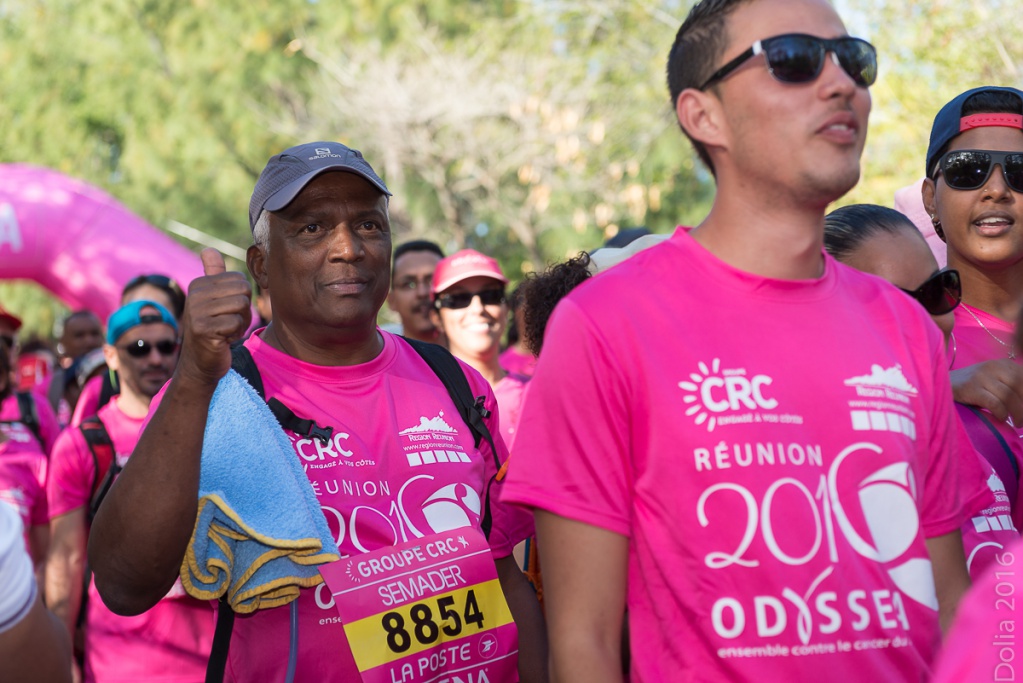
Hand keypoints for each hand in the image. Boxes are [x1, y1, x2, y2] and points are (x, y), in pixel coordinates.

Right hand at [177, 248, 252, 385]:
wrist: (200, 364)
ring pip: (241, 306)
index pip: (241, 280)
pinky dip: (234, 334)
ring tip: (225, 331)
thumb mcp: (212, 300)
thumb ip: (213, 275)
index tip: (227, 312)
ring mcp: (196, 312)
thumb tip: (208, 249)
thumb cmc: (213, 330)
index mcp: (199, 284)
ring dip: (240, 323)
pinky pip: (236, 324)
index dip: (242, 299)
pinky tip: (222, 340)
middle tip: (229, 323)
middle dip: (244, 311)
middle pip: (243, 291)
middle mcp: (195, 294)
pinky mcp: (203, 329)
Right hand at [950, 359, 1022, 424]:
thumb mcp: (994, 382)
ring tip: (1017, 423)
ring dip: (1017, 413)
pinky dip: (1001, 413)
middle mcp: (993, 366)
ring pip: (1009, 395)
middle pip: (1020, 385)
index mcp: (1003, 364)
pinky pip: (994, 403)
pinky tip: (1001, 418)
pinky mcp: (970, 388)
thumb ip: (1012, 387)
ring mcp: (980, 376)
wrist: (940, 385)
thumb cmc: (971, 388)